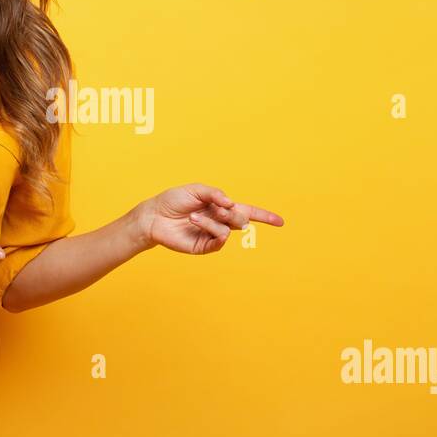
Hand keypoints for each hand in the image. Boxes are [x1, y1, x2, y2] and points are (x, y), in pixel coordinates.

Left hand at [129, 183, 284, 254]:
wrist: (154, 216)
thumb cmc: (173, 201)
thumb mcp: (196, 189)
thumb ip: (216, 194)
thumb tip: (231, 203)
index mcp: (221, 207)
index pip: (248, 212)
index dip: (265, 216)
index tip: (281, 222)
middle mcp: (219, 222)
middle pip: (241, 219)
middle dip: (233, 212)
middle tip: (218, 208)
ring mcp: (213, 235)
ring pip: (229, 228)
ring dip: (213, 219)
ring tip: (194, 215)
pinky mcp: (204, 247)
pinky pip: (218, 238)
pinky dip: (210, 227)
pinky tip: (195, 220)